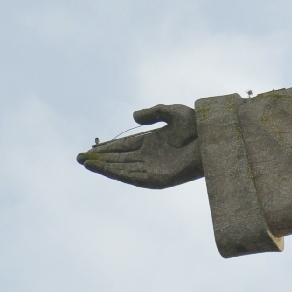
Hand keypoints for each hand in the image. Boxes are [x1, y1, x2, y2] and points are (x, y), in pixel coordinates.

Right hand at [76, 104, 202, 188]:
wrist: (212, 139)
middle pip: (119, 159)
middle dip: (100, 159)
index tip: (89, 149)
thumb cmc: (197, 125)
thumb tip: (133, 117)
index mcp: (152, 142)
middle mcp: (150, 157)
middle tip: (79, 158)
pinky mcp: (158, 180)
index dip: (107, 148)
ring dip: (104, 167)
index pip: (123, 146)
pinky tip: (104, 169)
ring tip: (86, 163)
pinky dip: (117, 174)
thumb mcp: (172, 112)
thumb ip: (153, 113)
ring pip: (122, 169)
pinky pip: (133, 178)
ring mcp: (153, 169)